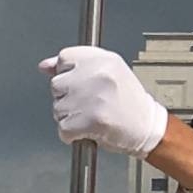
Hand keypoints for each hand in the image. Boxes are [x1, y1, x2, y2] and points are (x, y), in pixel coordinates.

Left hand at [42, 46, 169, 160]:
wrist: (147, 126)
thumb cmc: (128, 101)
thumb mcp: (107, 71)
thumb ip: (74, 66)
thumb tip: (45, 66)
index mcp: (103, 59)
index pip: (64, 57)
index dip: (68, 74)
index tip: (80, 83)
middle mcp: (98, 74)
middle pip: (57, 85)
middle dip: (67, 98)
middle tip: (88, 104)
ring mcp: (94, 97)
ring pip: (57, 108)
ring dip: (69, 117)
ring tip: (90, 116)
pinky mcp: (92, 119)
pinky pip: (63, 128)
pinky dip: (70, 135)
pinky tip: (86, 130)